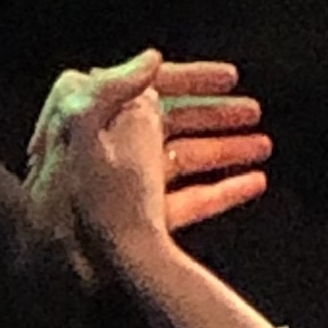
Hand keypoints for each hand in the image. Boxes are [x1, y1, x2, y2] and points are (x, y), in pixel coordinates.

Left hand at [25, 50, 269, 276]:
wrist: (63, 267)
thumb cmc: (77, 193)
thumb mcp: (88, 122)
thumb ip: (117, 86)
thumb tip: (150, 59)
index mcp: (94, 119)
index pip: (148, 87)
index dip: (191, 79)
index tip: (231, 77)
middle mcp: (111, 150)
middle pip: (171, 122)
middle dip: (216, 114)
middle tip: (255, 111)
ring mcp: (129, 190)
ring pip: (185, 159)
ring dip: (226, 149)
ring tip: (264, 145)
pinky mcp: (145, 225)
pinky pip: (190, 201)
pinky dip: (222, 190)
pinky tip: (253, 183)